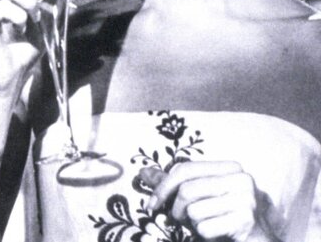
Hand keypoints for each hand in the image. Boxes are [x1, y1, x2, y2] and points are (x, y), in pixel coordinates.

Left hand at [141, 162, 280, 240]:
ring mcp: (246, 199)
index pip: (184, 169)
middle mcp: (241, 178)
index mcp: (229, 167)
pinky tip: (217, 233)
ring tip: (206, 223)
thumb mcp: (200, 195)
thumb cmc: (223, 214)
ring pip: (194, 211)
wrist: (257, 239)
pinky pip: (205, 228)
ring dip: (193, 223)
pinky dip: (204, 234)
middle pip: (187, 190)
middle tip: (181, 219)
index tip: (151, 204)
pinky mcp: (246, 221)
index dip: (162, 187)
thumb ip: (174, 183)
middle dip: (177, 209)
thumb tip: (144, 172)